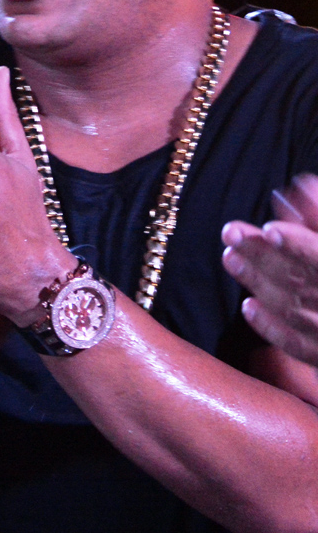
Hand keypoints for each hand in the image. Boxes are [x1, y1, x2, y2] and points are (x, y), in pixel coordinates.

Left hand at [222, 174, 317, 365]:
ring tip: (229, 257)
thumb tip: (299, 185)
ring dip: (260, 283)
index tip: (270, 230)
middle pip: (305, 282)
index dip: (299, 246)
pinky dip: (274, 329)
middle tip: (230, 232)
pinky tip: (247, 307)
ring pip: (297, 311)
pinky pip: (302, 349)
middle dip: (265, 257)